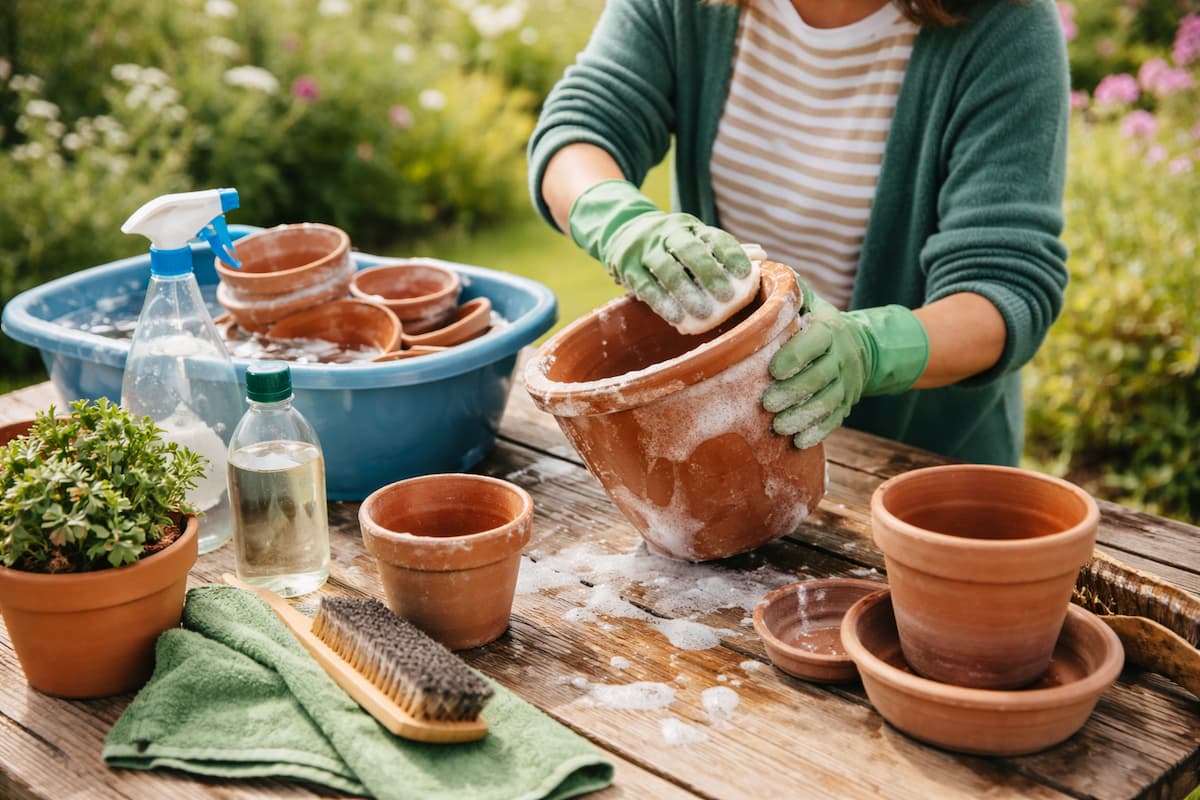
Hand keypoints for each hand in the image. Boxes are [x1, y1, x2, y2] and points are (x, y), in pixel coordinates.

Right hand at [568, 180, 751, 323]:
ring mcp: (645, 248)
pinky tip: (677, 318)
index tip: (746, 273)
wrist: (621, 230)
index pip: (714, 236)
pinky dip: (662, 302)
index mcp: (691, 226)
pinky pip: (645, 285)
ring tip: (703, 313)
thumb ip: (724, 249)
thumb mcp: (695, 238)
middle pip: (690, 250)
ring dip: (686, 292)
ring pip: (667, 268)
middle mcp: (668, 233)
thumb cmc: (670, 243)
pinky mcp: (627, 265)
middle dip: (709, 273)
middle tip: (726, 296)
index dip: (731, 253)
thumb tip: (762, 256)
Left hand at [762, 285, 929, 449]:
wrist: (864, 346)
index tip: (773, 369)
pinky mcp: (847, 403)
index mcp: (830, 330)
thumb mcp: (812, 302)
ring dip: (803, 416)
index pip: (815, 342)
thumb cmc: (821, 323)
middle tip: (766, 404)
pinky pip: (836, 419)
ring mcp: (847, 383)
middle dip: (793, 392)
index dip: (795, 355)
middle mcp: (842, 357)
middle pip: (819, 377)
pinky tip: (799, 441)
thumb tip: (761, 266)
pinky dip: (818, 432)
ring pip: (827, 402)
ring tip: (778, 426)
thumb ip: (791, 290)